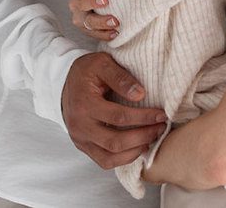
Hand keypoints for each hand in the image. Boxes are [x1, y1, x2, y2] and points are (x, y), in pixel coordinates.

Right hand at [62, 52, 167, 169]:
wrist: (64, 83)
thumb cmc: (86, 72)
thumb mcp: (102, 63)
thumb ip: (120, 77)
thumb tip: (140, 94)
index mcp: (84, 104)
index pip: (118, 117)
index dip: (143, 117)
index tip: (161, 114)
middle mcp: (80, 126)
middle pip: (115, 141)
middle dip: (143, 136)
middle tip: (161, 127)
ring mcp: (80, 139)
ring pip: (109, 157)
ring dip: (135, 151)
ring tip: (152, 137)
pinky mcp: (83, 146)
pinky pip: (104, 161)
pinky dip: (124, 158)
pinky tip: (139, 146)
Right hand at [69, 0, 118, 40]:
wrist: (104, 5)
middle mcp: (77, 1)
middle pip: (80, 1)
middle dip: (92, 1)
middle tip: (105, 0)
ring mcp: (80, 17)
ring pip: (87, 21)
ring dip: (101, 22)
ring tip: (115, 21)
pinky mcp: (87, 30)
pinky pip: (95, 35)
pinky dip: (105, 35)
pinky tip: (116, 33)